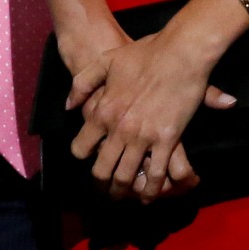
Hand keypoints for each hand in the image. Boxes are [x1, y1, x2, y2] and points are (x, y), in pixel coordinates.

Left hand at [68, 28, 237, 202]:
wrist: (179, 53)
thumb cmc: (143, 54)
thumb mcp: (104, 62)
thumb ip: (82, 84)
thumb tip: (69, 106)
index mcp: (102, 111)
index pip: (82, 146)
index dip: (83, 156)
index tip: (88, 159)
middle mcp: (119, 128)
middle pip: (102, 168)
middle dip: (101, 184)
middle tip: (103, 190)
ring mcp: (143, 136)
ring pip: (127, 176)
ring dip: (123, 191)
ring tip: (123, 197)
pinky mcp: (167, 140)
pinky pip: (157, 172)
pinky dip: (151, 189)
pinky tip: (148, 196)